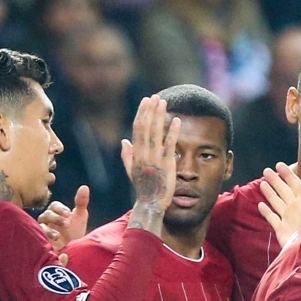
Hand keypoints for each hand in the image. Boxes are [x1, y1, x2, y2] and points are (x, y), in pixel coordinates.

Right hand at [39, 185, 89, 251]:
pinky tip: (52, 243)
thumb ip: (81, 202)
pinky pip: (37, 239)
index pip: (54, 205)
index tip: (68, 213)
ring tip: (58, 236)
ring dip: (48, 230)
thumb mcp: (80, 216)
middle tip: (67, 224)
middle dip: (56, 218)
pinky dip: (44, 240)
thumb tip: (84, 187)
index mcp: (56, 212)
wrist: (74, 250)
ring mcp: (43, 231)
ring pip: (40, 227)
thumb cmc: (75, 231)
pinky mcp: (41, 242)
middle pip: (46, 215)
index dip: (60, 208)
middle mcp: (47, 220)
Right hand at [121, 95, 180, 210]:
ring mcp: (154, 159)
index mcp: (136, 154)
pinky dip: (173, 132)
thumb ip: (127, 156)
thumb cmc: (143, 188)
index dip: (142, 113)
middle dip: (150, 110)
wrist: (151, 203)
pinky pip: (169, 145)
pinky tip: (177, 120)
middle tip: (155, 96)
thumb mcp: (132, 171)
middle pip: (146, 127)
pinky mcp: (166, 165)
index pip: (138, 128)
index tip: (146, 101)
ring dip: (160, 116)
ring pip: (156, 133)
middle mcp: (143, 154)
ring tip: (164, 102)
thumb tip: (124, 141)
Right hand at [256, 163, 300, 247]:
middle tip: (266, 171)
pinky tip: (261, 204)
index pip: (294, 185)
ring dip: (270, 193)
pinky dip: (266, 211)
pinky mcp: (280, 229)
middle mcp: (294, 208)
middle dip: (276, 181)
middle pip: (283, 191)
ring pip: (276, 202)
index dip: (287, 174)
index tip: (279, 165)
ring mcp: (287, 218)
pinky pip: (272, 218)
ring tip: (263, 183)